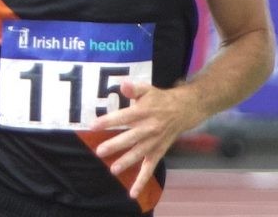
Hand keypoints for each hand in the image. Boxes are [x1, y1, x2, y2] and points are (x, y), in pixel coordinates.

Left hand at [90, 80, 194, 199]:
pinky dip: (141, 181)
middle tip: (100, 151)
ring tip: (113, 169)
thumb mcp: (147, 89)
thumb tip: (123, 84)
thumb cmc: (159, 99)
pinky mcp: (158, 152)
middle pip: (130, 138)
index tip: (92, 126)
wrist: (184, 110)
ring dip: (126, 162)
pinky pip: (149, 169)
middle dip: (115, 145)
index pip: (123, 117)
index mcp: (143, 112)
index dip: (108, 121)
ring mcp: (153, 142)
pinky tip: (132, 193)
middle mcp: (148, 128)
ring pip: (139, 154)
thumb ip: (134, 89)